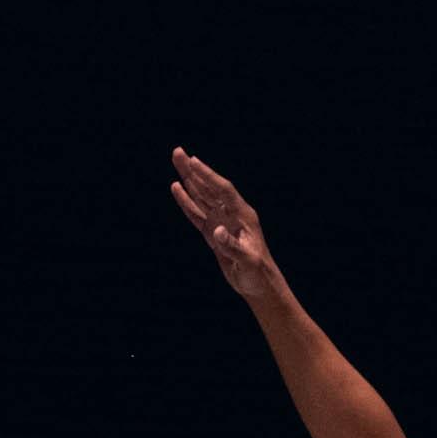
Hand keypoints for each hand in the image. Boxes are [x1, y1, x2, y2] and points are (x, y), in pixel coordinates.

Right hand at [168, 146, 277, 299]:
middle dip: (194, 170)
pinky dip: (186, 201)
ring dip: (189, 180)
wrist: (258, 285)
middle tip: (177, 152)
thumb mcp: (248, 261)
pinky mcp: (213, 233)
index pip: (223, 190)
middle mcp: (231, 214)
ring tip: (177, 162)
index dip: (208, 176)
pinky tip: (177, 188)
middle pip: (210, 187)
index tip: (193, 161)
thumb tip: (217, 231)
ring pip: (202, 196)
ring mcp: (221, 222)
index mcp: (243, 216)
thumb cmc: (257, 273)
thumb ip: (232, 246)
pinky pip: (197, 214)